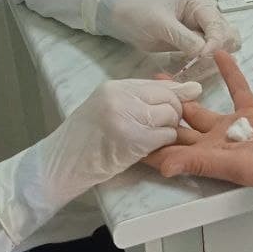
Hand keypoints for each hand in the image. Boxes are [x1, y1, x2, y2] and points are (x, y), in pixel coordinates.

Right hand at [0, 78, 202, 247]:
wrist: (59, 165)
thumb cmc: (83, 141)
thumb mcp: (108, 110)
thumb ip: (143, 100)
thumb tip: (193, 89)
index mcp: (114, 87)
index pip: (158, 85)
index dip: (174, 98)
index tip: (180, 107)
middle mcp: (121, 97)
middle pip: (169, 99)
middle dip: (173, 115)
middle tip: (162, 129)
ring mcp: (126, 117)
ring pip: (170, 117)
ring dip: (169, 131)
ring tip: (151, 139)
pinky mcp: (132, 139)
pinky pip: (166, 136)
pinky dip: (164, 145)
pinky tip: (148, 149)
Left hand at [99, 0, 241, 56]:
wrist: (123, 20)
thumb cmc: (140, 14)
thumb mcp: (160, 24)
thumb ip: (184, 38)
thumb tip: (205, 53)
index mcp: (199, 3)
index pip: (218, 25)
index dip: (214, 43)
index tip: (202, 58)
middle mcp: (206, 16)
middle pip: (228, 37)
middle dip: (217, 53)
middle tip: (198, 64)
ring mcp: (202, 31)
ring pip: (222, 50)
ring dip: (211, 61)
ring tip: (190, 67)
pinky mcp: (195, 45)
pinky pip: (208, 58)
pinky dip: (202, 66)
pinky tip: (185, 67)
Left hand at [144, 51, 252, 193]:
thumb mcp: (234, 166)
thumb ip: (199, 163)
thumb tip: (163, 168)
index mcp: (208, 157)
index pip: (172, 151)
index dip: (151, 142)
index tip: (128, 129)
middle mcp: (216, 143)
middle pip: (182, 126)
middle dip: (162, 112)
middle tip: (141, 94)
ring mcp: (234, 129)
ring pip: (204, 108)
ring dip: (188, 92)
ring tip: (167, 75)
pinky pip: (237, 91)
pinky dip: (229, 74)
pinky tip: (218, 55)